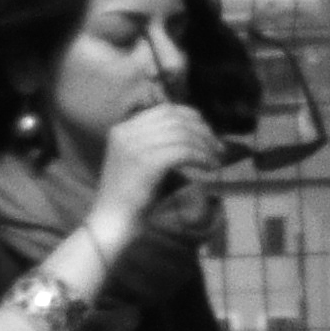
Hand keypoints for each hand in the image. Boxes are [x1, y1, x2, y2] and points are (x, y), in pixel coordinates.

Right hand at [87, 101, 223, 256]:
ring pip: (182, 134)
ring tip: (215, 161)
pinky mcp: (146, 162)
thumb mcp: (139, 160)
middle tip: (219, 149)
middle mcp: (126, 133)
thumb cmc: (129, 195)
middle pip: (176, 119)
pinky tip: (209, 169)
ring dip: (205, 146)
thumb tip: (194, 131)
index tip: (208, 134)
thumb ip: (157, 143)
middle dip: (203, 132)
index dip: (192, 117)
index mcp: (122, 129)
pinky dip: (201, 158)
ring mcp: (134, 147)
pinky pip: (183, 151)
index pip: (165, 110)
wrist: (111, 220)